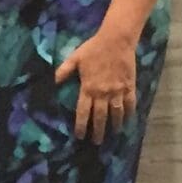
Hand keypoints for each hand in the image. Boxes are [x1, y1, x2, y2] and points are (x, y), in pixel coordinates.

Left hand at [54, 27, 138, 144]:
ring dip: (114, 125)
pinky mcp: (129, 87)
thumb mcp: (74, 58)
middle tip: (96, 142)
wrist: (117, 40)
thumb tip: (51, 82)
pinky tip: (128, 120)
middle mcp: (103, 93)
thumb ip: (63, 71)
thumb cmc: (93, 49)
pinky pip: (130, 103)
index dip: (81, 125)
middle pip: (100, 117)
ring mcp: (117, 91)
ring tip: (113, 134)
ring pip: (116, 113)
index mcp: (88, 88)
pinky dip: (129, 113)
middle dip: (98, 131)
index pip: (83, 111)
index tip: (80, 136)